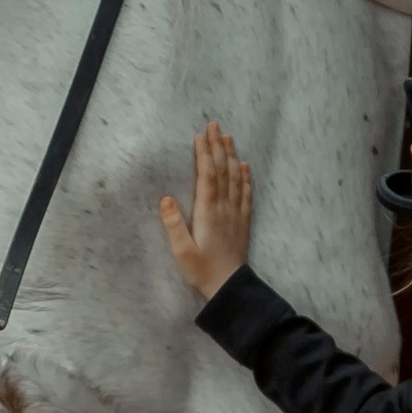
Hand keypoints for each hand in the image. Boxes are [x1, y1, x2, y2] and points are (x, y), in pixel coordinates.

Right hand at [159, 120, 252, 299]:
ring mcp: (236, 213)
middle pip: (223, 170)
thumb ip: (173, 224)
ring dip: (231, 155)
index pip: (207, 176)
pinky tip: (244, 166)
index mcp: (208, 212)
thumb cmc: (202, 270)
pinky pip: (246, 193)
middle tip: (214, 125)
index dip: (204, 154)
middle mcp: (225, 207)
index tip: (200, 136)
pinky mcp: (243, 221)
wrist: (230, 287)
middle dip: (218, 146)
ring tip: (228, 137)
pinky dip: (245, 177)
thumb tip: (165, 198)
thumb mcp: (182, 251)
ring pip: (235, 178)